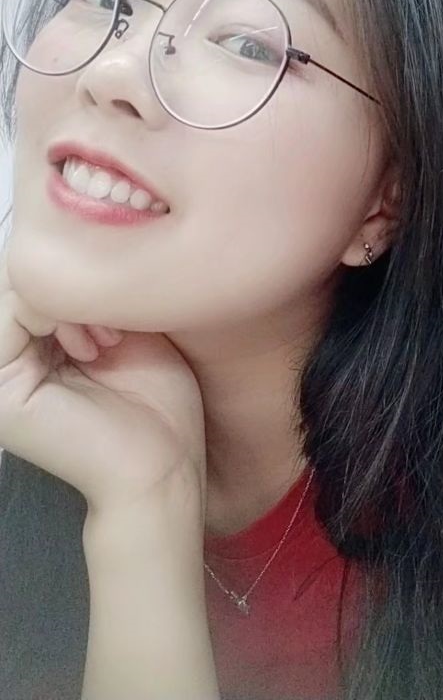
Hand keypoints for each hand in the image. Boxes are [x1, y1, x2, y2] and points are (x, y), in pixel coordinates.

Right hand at [0, 242, 207, 518]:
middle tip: (115, 324)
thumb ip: (99, 288)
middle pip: (22, 270)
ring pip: (19, 281)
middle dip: (75, 281)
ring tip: (109, 338)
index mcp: (30, 340)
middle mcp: (6, 352)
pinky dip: (62, 313)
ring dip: (73, 298)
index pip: (36, 268)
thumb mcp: (127, 325)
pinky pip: (16, 309)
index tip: (124, 304)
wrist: (164, 468)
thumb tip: (81, 237)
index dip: (79, 268)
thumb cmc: (158, 403)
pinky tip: (95, 347)